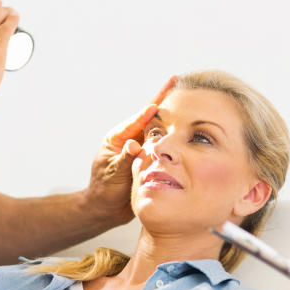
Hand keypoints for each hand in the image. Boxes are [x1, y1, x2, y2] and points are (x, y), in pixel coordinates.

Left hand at [83, 77, 175, 224]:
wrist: (106, 209)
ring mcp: (140, 149)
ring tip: (186, 97)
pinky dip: (173, 137)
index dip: (149, 109)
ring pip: (158, 129)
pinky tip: (186, 127)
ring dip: (171, 115)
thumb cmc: (104, 191)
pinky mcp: (148, 159)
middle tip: (175, 80)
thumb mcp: (113, 174)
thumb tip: (134, 145)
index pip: (136, 120)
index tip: (161, 99)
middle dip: (163, 99)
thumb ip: (125, 159)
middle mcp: (130, 140)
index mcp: (117, 139)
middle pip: (150, 117)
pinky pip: (162, 146)